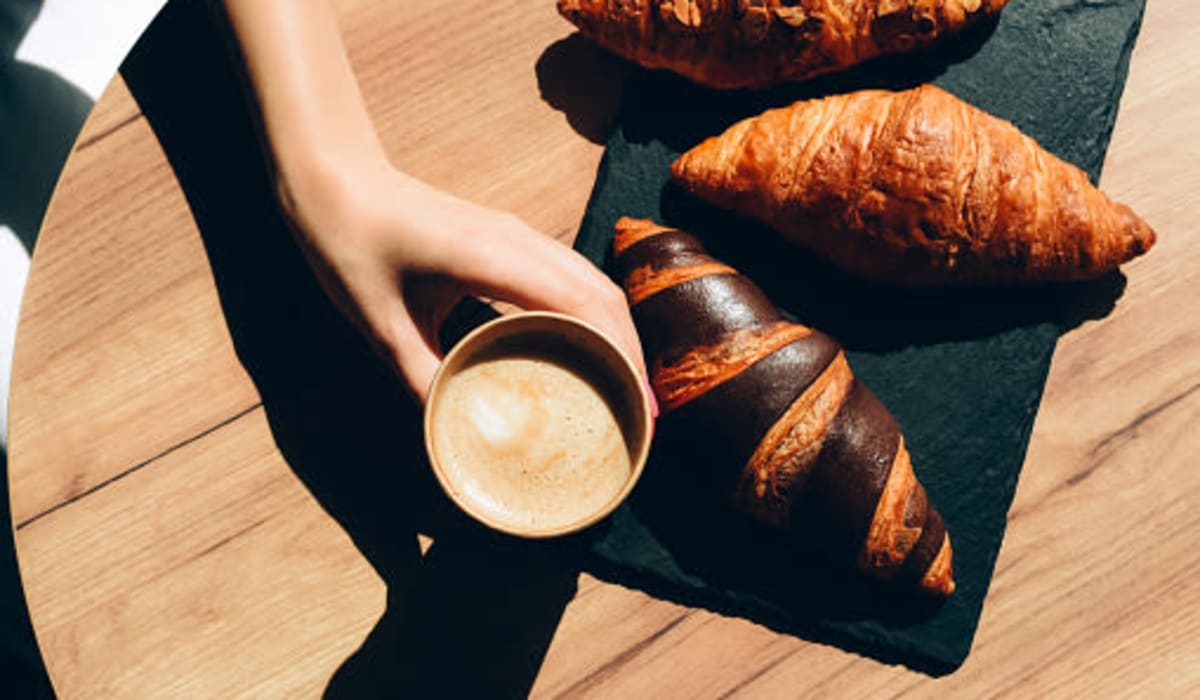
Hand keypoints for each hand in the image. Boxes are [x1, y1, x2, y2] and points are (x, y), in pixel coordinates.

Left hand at [281, 161, 651, 403]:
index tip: (638, 407)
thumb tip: (457, 438)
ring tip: (625, 390)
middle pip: (603, 293)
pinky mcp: (510, 237)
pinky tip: (589, 351)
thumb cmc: (350, 245)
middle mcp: (518, 239)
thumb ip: (424, 381)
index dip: (620, 355)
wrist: (333, 178)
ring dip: (617, 333)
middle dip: (631, 353)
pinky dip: (593, 315)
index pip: (583, 303)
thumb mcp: (380, 326)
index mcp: (491, 256)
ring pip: (593, 281)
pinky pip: (570, 276)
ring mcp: (518, 234)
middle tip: (640, 416)